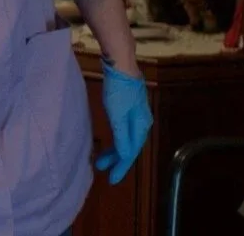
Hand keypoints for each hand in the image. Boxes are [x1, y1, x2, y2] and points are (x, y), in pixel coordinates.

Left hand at [93, 58, 152, 184]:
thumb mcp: (117, 115)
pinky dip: (117, 138)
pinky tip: (111, 138)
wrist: (121, 64)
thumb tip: (125, 155)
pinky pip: (125, 130)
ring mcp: (138, 113)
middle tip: (101, 169)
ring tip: (102, 158)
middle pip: (130, 146)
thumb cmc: (119, 90)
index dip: (121, 167)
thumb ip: (122, 136)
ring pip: (127, 138)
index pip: (131, 152)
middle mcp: (142, 122)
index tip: (111, 179)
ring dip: (116, 150)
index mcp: (140, 126)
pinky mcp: (131, 106)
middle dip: (116, 160)